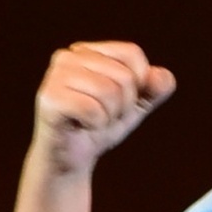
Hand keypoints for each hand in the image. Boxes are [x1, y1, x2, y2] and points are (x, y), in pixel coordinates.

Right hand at [31, 40, 175, 176]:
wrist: (69, 160)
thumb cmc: (99, 127)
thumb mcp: (135, 105)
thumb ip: (154, 88)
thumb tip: (161, 77)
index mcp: (87, 51)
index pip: (132, 53)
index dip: (138, 84)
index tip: (118, 101)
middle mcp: (68, 56)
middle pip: (124, 76)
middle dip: (123, 105)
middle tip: (101, 116)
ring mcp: (55, 75)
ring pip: (109, 92)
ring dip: (109, 116)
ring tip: (91, 122)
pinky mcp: (50, 98)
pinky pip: (93, 109)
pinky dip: (96, 125)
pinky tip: (80, 127)